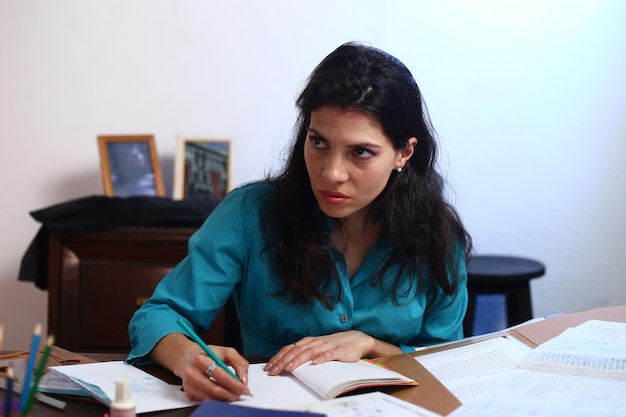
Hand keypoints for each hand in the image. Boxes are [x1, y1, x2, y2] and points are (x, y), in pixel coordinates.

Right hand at [151, 333, 250, 401]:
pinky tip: (223, 394)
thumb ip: (239, 363)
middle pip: (214, 390)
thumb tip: (243, 380)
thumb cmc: (208, 354)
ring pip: (210, 398)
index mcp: (201, 359)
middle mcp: (192, 372)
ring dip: (225, 399)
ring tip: (233, 394)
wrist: (187, 357)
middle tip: (240, 394)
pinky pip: (205, 400)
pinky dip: (217, 400)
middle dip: (231, 394)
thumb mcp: (226, 351)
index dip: (235, 384)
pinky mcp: (188, 393)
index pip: (221, 376)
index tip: (245, 389)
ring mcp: (188, 384)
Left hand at [264, 330, 387, 375]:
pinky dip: (321, 358)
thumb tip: (286, 363)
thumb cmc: (333, 345)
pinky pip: (329, 354)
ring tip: (289, 368)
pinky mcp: (338, 350)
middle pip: (296, 351)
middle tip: (274, 371)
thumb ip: (303, 353)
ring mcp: (326, 345)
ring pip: (309, 352)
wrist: (355, 339)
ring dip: (297, 360)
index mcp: (307, 342)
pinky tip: (315, 363)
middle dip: (283, 361)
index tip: (269, 367)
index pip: (289, 349)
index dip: (278, 357)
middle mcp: (315, 342)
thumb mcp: (316, 348)